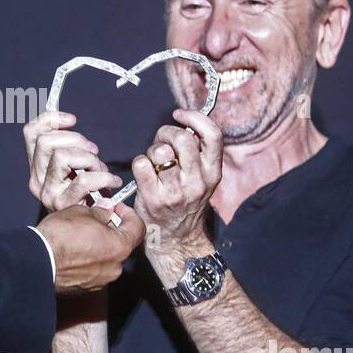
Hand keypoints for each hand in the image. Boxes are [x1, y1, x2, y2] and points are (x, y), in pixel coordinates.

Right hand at [23, 111, 123, 212]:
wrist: (84, 233)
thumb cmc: (86, 194)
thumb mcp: (75, 166)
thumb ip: (70, 147)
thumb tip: (68, 121)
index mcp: (37, 165)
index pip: (31, 133)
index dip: (50, 119)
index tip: (72, 120)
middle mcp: (36, 178)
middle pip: (46, 142)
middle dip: (76, 140)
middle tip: (93, 150)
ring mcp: (47, 191)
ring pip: (61, 156)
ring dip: (88, 159)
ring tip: (100, 169)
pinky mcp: (62, 204)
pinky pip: (83, 180)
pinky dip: (103, 177)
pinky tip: (112, 182)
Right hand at [37, 202, 145, 294]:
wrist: (36, 263)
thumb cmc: (59, 237)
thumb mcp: (81, 213)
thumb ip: (100, 212)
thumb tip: (106, 210)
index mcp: (120, 246)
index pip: (137, 228)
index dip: (128, 214)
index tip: (117, 208)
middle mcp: (115, 267)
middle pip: (122, 245)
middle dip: (112, 231)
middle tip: (98, 219)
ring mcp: (101, 281)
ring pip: (107, 259)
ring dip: (100, 247)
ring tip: (82, 235)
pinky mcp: (86, 289)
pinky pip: (94, 271)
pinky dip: (88, 261)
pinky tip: (73, 252)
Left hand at [131, 108, 222, 259]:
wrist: (176, 238)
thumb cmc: (185, 201)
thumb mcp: (202, 179)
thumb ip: (198, 154)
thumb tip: (185, 123)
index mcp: (212, 172)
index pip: (212, 135)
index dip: (195, 117)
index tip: (179, 114)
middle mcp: (197, 181)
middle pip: (182, 139)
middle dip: (166, 132)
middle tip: (161, 142)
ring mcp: (176, 191)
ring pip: (160, 151)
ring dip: (152, 149)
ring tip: (152, 160)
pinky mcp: (154, 198)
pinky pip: (142, 164)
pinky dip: (139, 163)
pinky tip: (143, 172)